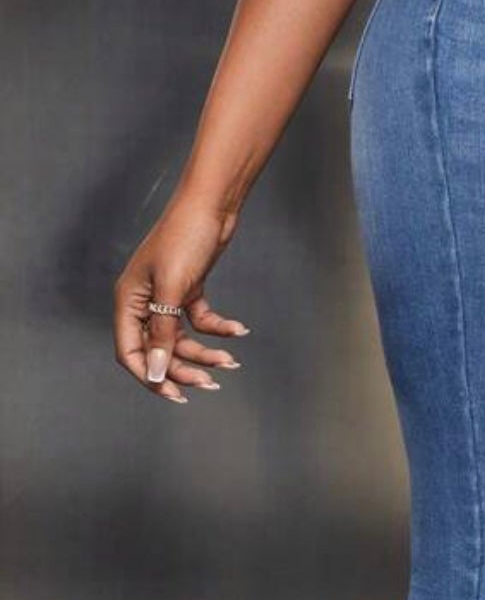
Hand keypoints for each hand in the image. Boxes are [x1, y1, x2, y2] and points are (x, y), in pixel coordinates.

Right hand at [113, 192, 249, 403]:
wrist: (211, 205)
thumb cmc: (185, 239)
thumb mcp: (172, 289)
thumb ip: (161, 332)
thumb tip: (154, 372)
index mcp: (129, 301)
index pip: (130, 352)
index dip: (149, 375)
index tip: (175, 394)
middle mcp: (144, 301)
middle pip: (157, 350)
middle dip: (183, 369)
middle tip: (210, 384)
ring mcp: (166, 296)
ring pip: (180, 339)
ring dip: (204, 353)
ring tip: (230, 362)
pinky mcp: (189, 290)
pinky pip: (200, 321)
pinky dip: (218, 328)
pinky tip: (239, 331)